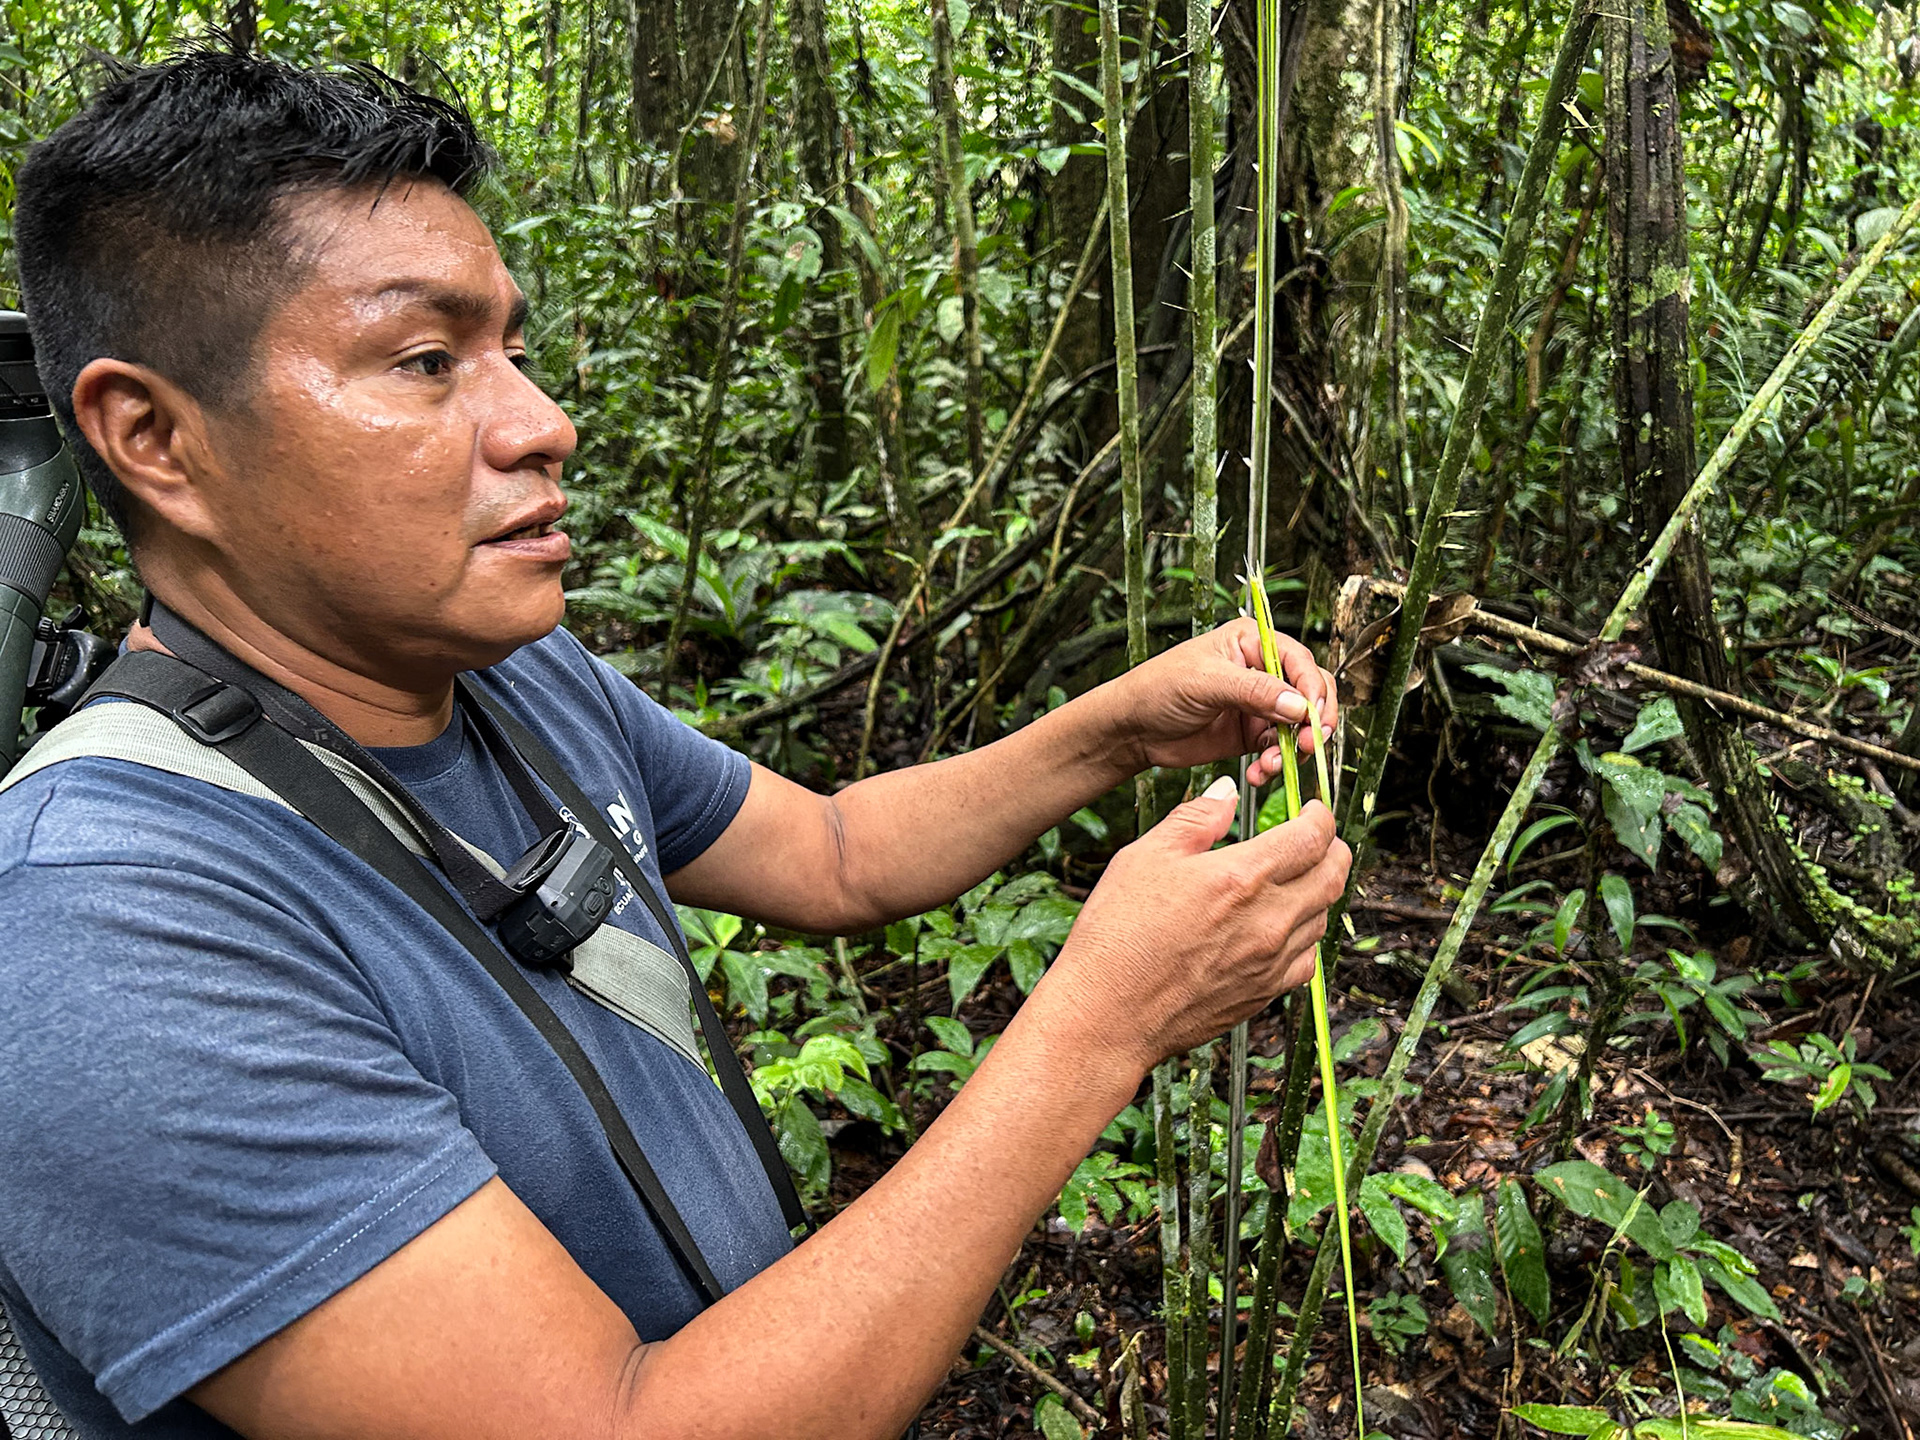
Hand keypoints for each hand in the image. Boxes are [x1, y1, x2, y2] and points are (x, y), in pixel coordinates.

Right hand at [1035, 779, 1350, 1076]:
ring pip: (1322, 917)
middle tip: (1318, 839)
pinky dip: (1304, 936)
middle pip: (1333, 875)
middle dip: (1333, 849)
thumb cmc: (1118, 934)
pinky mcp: (1264, 993)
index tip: (1312, 810)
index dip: (1320, 816)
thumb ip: (1196, 819)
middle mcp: (1268, 920)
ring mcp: (1270, 961)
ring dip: (1318, 891)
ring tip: (1296, 879)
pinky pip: (1307, 959)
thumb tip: (1226, 793)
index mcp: (1241, 877)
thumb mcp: (1146, 856)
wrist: (1108, 1013)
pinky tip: (1280, 928)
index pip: (1312, 837)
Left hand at [1102, 618, 1338, 787]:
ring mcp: (1259, 706)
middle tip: (1304, 746)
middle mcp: (1262, 672)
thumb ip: (1254, 692)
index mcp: (1253, 643)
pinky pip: (1279, 750)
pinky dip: (1275, 765)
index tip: (1312, 716)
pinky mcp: (1252, 735)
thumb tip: (1299, 705)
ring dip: (1293, 749)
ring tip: (1271, 765)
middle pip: (1310, 694)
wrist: (1132, 729)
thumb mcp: (1206, 682)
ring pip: (1299, 726)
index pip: (1300, 662)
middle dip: (1312, 722)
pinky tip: (1258, 773)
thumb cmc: (1158, 689)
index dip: (1312, 690)